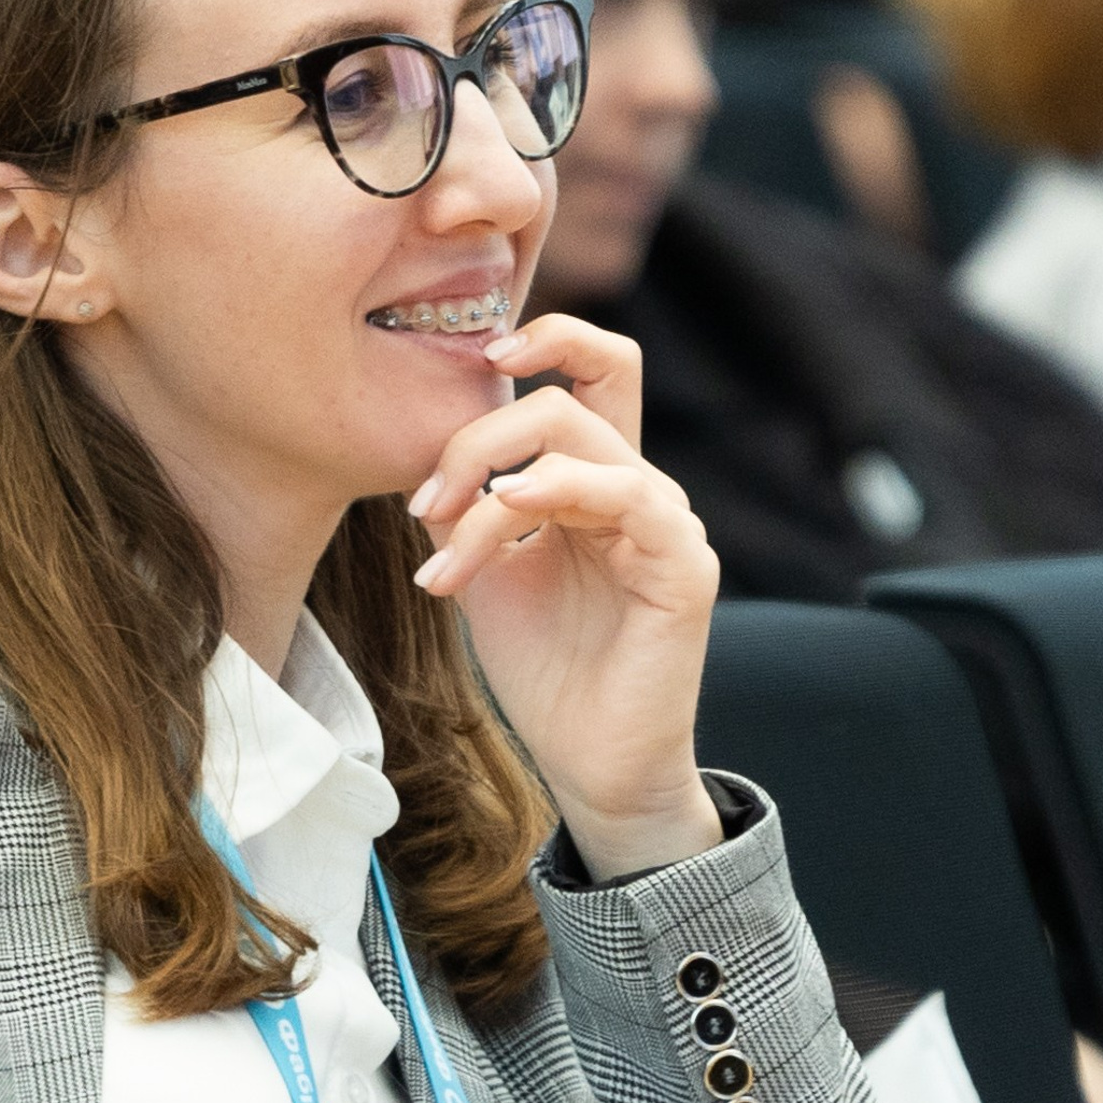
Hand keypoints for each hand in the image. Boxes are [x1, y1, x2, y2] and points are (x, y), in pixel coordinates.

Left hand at [408, 314, 720, 879]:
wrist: (589, 764)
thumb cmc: (546, 671)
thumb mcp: (483, 572)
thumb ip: (465, 508)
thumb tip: (419, 455)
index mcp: (597, 479)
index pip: (586, 370)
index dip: (538, 338)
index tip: (464, 364)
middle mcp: (637, 486)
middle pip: (577, 384)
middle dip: (479, 430)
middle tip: (422, 500)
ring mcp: (666, 521)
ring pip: (582, 434)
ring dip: (490, 472)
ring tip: (440, 537)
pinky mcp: (684, 565)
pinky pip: (629, 493)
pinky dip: (560, 486)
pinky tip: (507, 509)